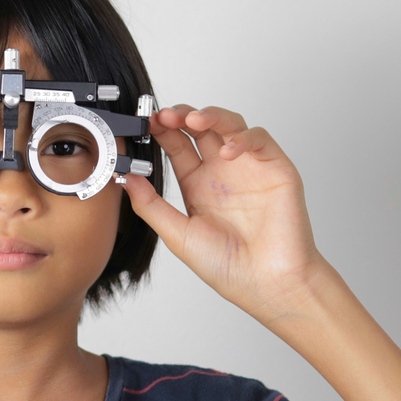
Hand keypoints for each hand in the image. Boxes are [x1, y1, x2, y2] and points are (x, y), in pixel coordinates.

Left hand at [123, 105, 328, 322]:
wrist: (268, 285)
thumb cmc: (228, 267)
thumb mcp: (178, 235)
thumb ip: (151, 206)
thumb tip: (125, 178)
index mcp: (198, 185)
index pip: (178, 146)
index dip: (163, 131)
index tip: (146, 123)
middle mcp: (222, 172)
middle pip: (202, 129)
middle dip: (182, 116)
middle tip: (165, 115)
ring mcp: (249, 168)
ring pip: (230, 125)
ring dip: (211, 116)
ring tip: (192, 120)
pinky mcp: (276, 169)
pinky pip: (259, 140)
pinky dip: (243, 138)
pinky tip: (227, 152)